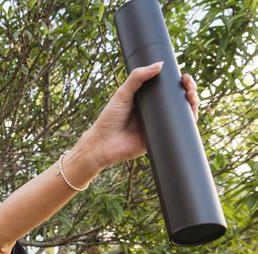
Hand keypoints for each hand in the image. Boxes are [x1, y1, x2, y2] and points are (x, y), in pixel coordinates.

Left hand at [77, 63, 198, 169]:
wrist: (103, 144)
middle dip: (190, 90)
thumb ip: (137, 78)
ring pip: (183, 115)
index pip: (169, 89)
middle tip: (188, 84)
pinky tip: (192, 114)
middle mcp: (155, 113)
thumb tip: (160, 64)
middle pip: (180, 101)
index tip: (184, 76)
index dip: (180, 83)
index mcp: (147, 101)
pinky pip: (179, 132)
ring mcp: (159, 126)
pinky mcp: (160, 139)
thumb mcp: (122, 94)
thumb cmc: (109, 119)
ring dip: (193, 104)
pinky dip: (189, 123)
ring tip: (192, 96)